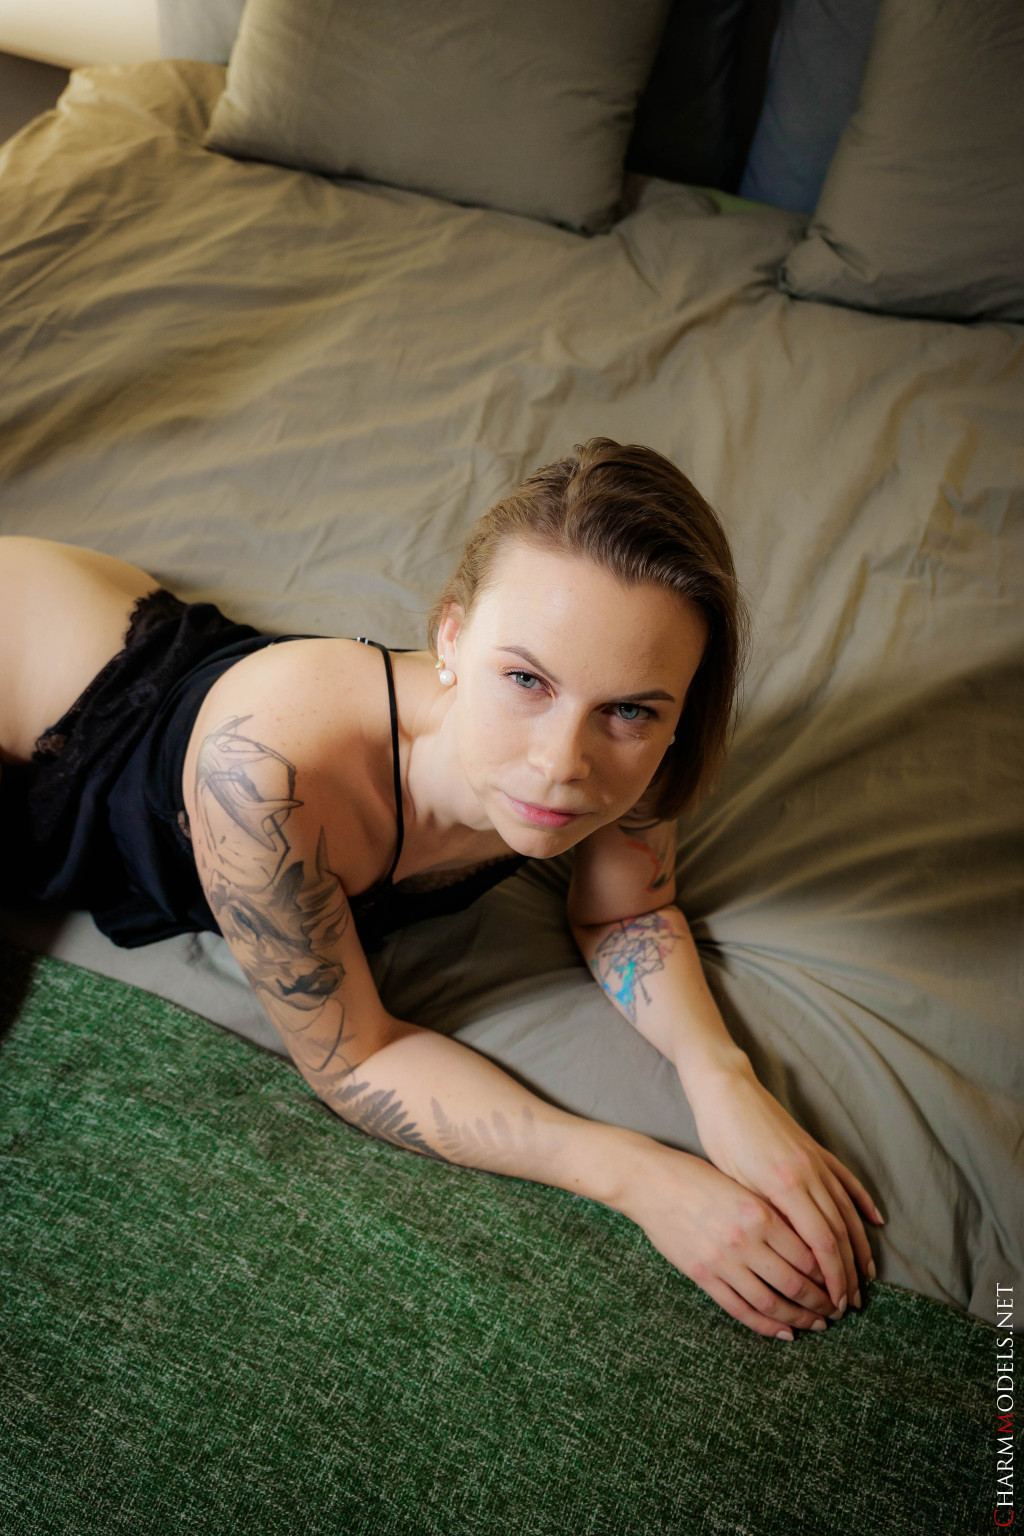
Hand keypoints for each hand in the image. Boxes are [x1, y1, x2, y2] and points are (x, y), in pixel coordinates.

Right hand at [625, 1144, 838, 1337]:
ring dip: (799, 1318)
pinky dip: (765, 1325)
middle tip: (837, 1311)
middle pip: (796, 1283)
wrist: (649, 1182)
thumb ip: (771, 1215)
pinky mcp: (702, 1275)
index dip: (831, 1276)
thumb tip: (807, 1246)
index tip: (842, 1285)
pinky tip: (782, 1331)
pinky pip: (739, 1309)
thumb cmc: (696, 1176)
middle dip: (821, 1302)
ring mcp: (722, 1261)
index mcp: (760, 1213)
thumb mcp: (742, 1186)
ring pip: (771, 1302)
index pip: (809, 1255)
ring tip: (816, 1324)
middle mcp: (745, 1240)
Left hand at [690, 1062, 882, 1313]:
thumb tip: (792, 1254)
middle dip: (848, 1271)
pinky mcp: (815, 1149)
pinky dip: (862, 1202)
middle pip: (839, 1232)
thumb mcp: (735, 1182)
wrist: (726, 1089)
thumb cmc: (720, 1136)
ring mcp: (816, 1160)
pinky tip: (875, 1221)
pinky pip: (846, 1180)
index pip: (822, 1243)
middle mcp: (809, 1174)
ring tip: (866, 1275)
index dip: (833, 1277)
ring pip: (847, 1210)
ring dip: (859, 1246)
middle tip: (852, 1303)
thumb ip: (766, 1216)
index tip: (837, 1303)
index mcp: (786, 1185)